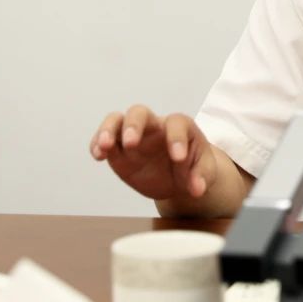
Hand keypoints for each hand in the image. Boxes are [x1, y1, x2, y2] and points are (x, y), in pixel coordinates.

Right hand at [89, 105, 218, 201]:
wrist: (179, 178)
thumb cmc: (193, 167)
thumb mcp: (205, 172)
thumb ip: (202, 177)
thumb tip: (197, 189)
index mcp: (179, 127)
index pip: (176, 124)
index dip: (177, 138)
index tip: (178, 158)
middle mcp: (154, 126)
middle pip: (140, 112)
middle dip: (134, 125)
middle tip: (132, 144)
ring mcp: (134, 136)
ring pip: (116, 120)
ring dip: (108, 130)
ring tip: (104, 147)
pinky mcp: (118, 150)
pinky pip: (104, 141)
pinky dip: (97, 144)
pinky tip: (98, 156)